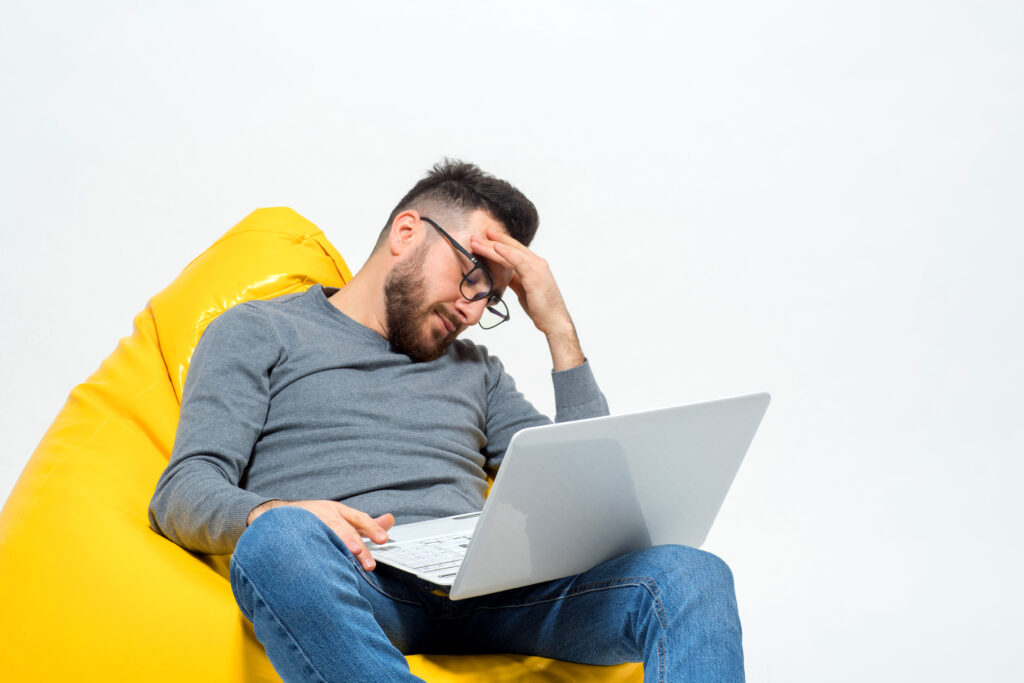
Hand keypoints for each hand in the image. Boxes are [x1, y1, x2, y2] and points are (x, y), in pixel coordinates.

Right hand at [247, 499, 394, 570]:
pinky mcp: (295, 534)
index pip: (359, 519)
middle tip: (367, 562)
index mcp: (338, 512)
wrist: (277, 517)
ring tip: (349, 553)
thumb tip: (390, 520)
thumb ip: (366, 524)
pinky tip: (320, 559)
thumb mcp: (342, 518)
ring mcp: (309, 524)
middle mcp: (325, 515)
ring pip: (326, 532)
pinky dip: (314, 549)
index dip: (372, 528)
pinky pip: (306, 541)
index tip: (383, 539)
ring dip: (338, 543)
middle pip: (344, 528)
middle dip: (356, 544)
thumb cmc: (316, 519)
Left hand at [471, 227, 584, 370]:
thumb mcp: (524, 290)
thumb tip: (504, 275)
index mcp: (535, 266)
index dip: (500, 241)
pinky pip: (518, 260)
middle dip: (493, 240)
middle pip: (512, 247)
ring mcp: (537, 268)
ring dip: (493, 246)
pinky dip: (506, 252)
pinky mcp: (535, 276)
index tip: (485, 237)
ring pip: (511, 252)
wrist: (554, 321)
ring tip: (477, 242)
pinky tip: (495, 247)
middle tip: (475, 236)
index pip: (515, 250)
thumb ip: (516, 279)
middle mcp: (537, 263)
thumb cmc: (541, 308)